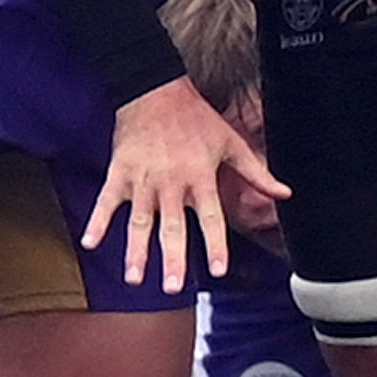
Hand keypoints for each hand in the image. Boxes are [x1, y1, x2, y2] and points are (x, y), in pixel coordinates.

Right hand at [83, 77, 289, 291]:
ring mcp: (142, 179)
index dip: (215, 243)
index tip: (218, 269)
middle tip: (172, 287)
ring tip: (134, 278)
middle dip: (172, 257)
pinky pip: (106, 200)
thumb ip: (257, 173)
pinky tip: (90, 243)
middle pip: (173, 226)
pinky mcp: (119, 172)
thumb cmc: (196, 118)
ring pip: (139, 220)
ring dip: (136, 250)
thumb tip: (285, 194)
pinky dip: (98, 221)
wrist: (154, 89)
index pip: (211, 217)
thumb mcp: (231, 143)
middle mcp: (171, 182)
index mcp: (200, 177)